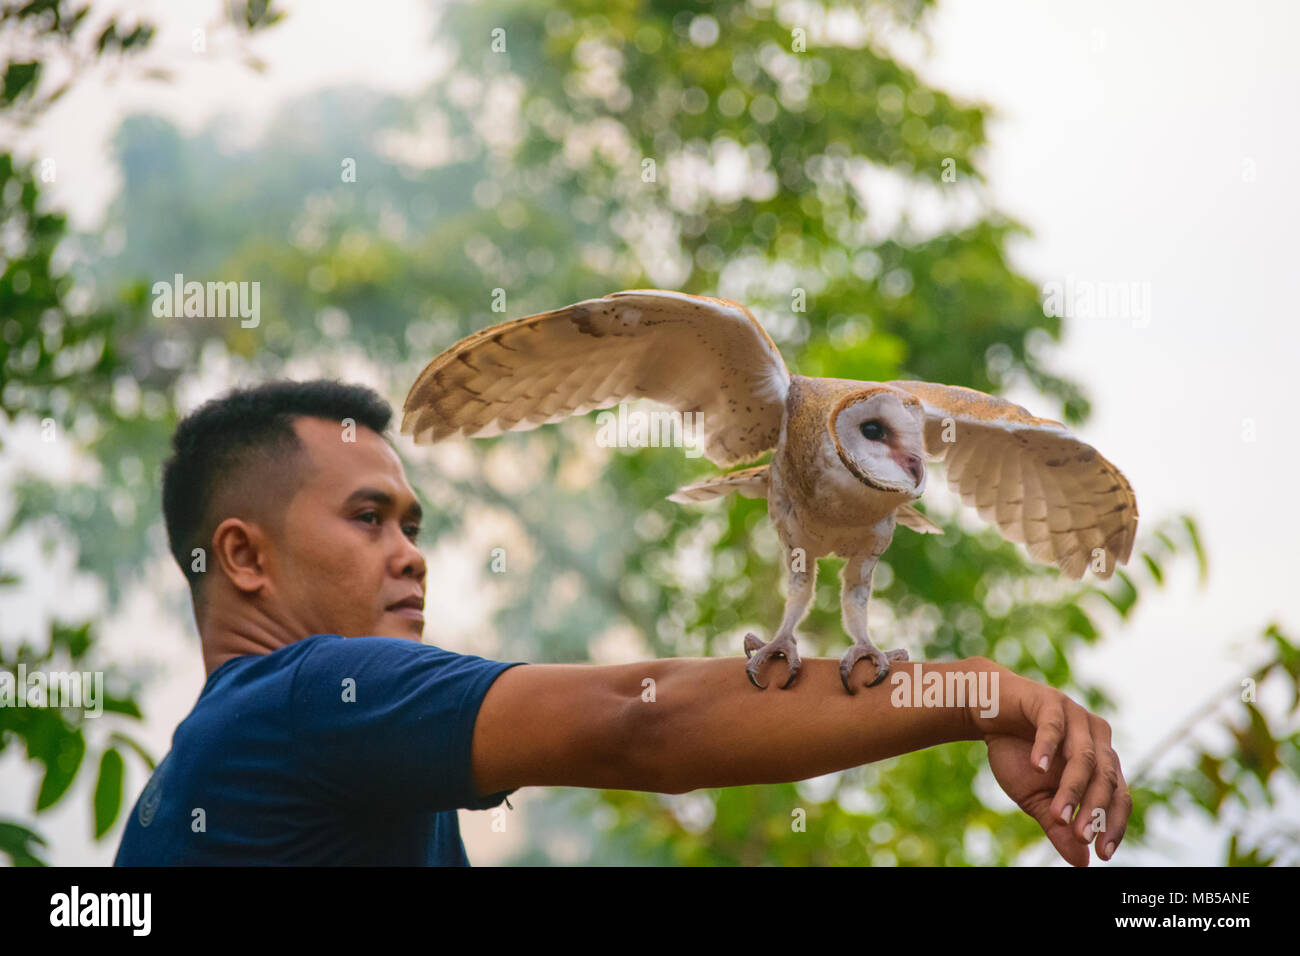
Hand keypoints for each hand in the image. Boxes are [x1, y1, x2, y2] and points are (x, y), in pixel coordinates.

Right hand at [967, 660, 1131, 865]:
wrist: (986, 714)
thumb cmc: (1015, 754)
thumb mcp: (1035, 798)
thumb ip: (1059, 825)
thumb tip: (1082, 863)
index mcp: (1100, 760)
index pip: (1118, 795)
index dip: (1114, 824)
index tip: (1102, 853)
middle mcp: (1096, 737)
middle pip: (1105, 777)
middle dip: (1093, 809)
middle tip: (1080, 836)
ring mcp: (1075, 716)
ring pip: (1084, 755)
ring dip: (1072, 787)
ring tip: (1056, 813)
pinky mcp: (1049, 701)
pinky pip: (1054, 726)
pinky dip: (1047, 748)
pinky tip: (1037, 767)